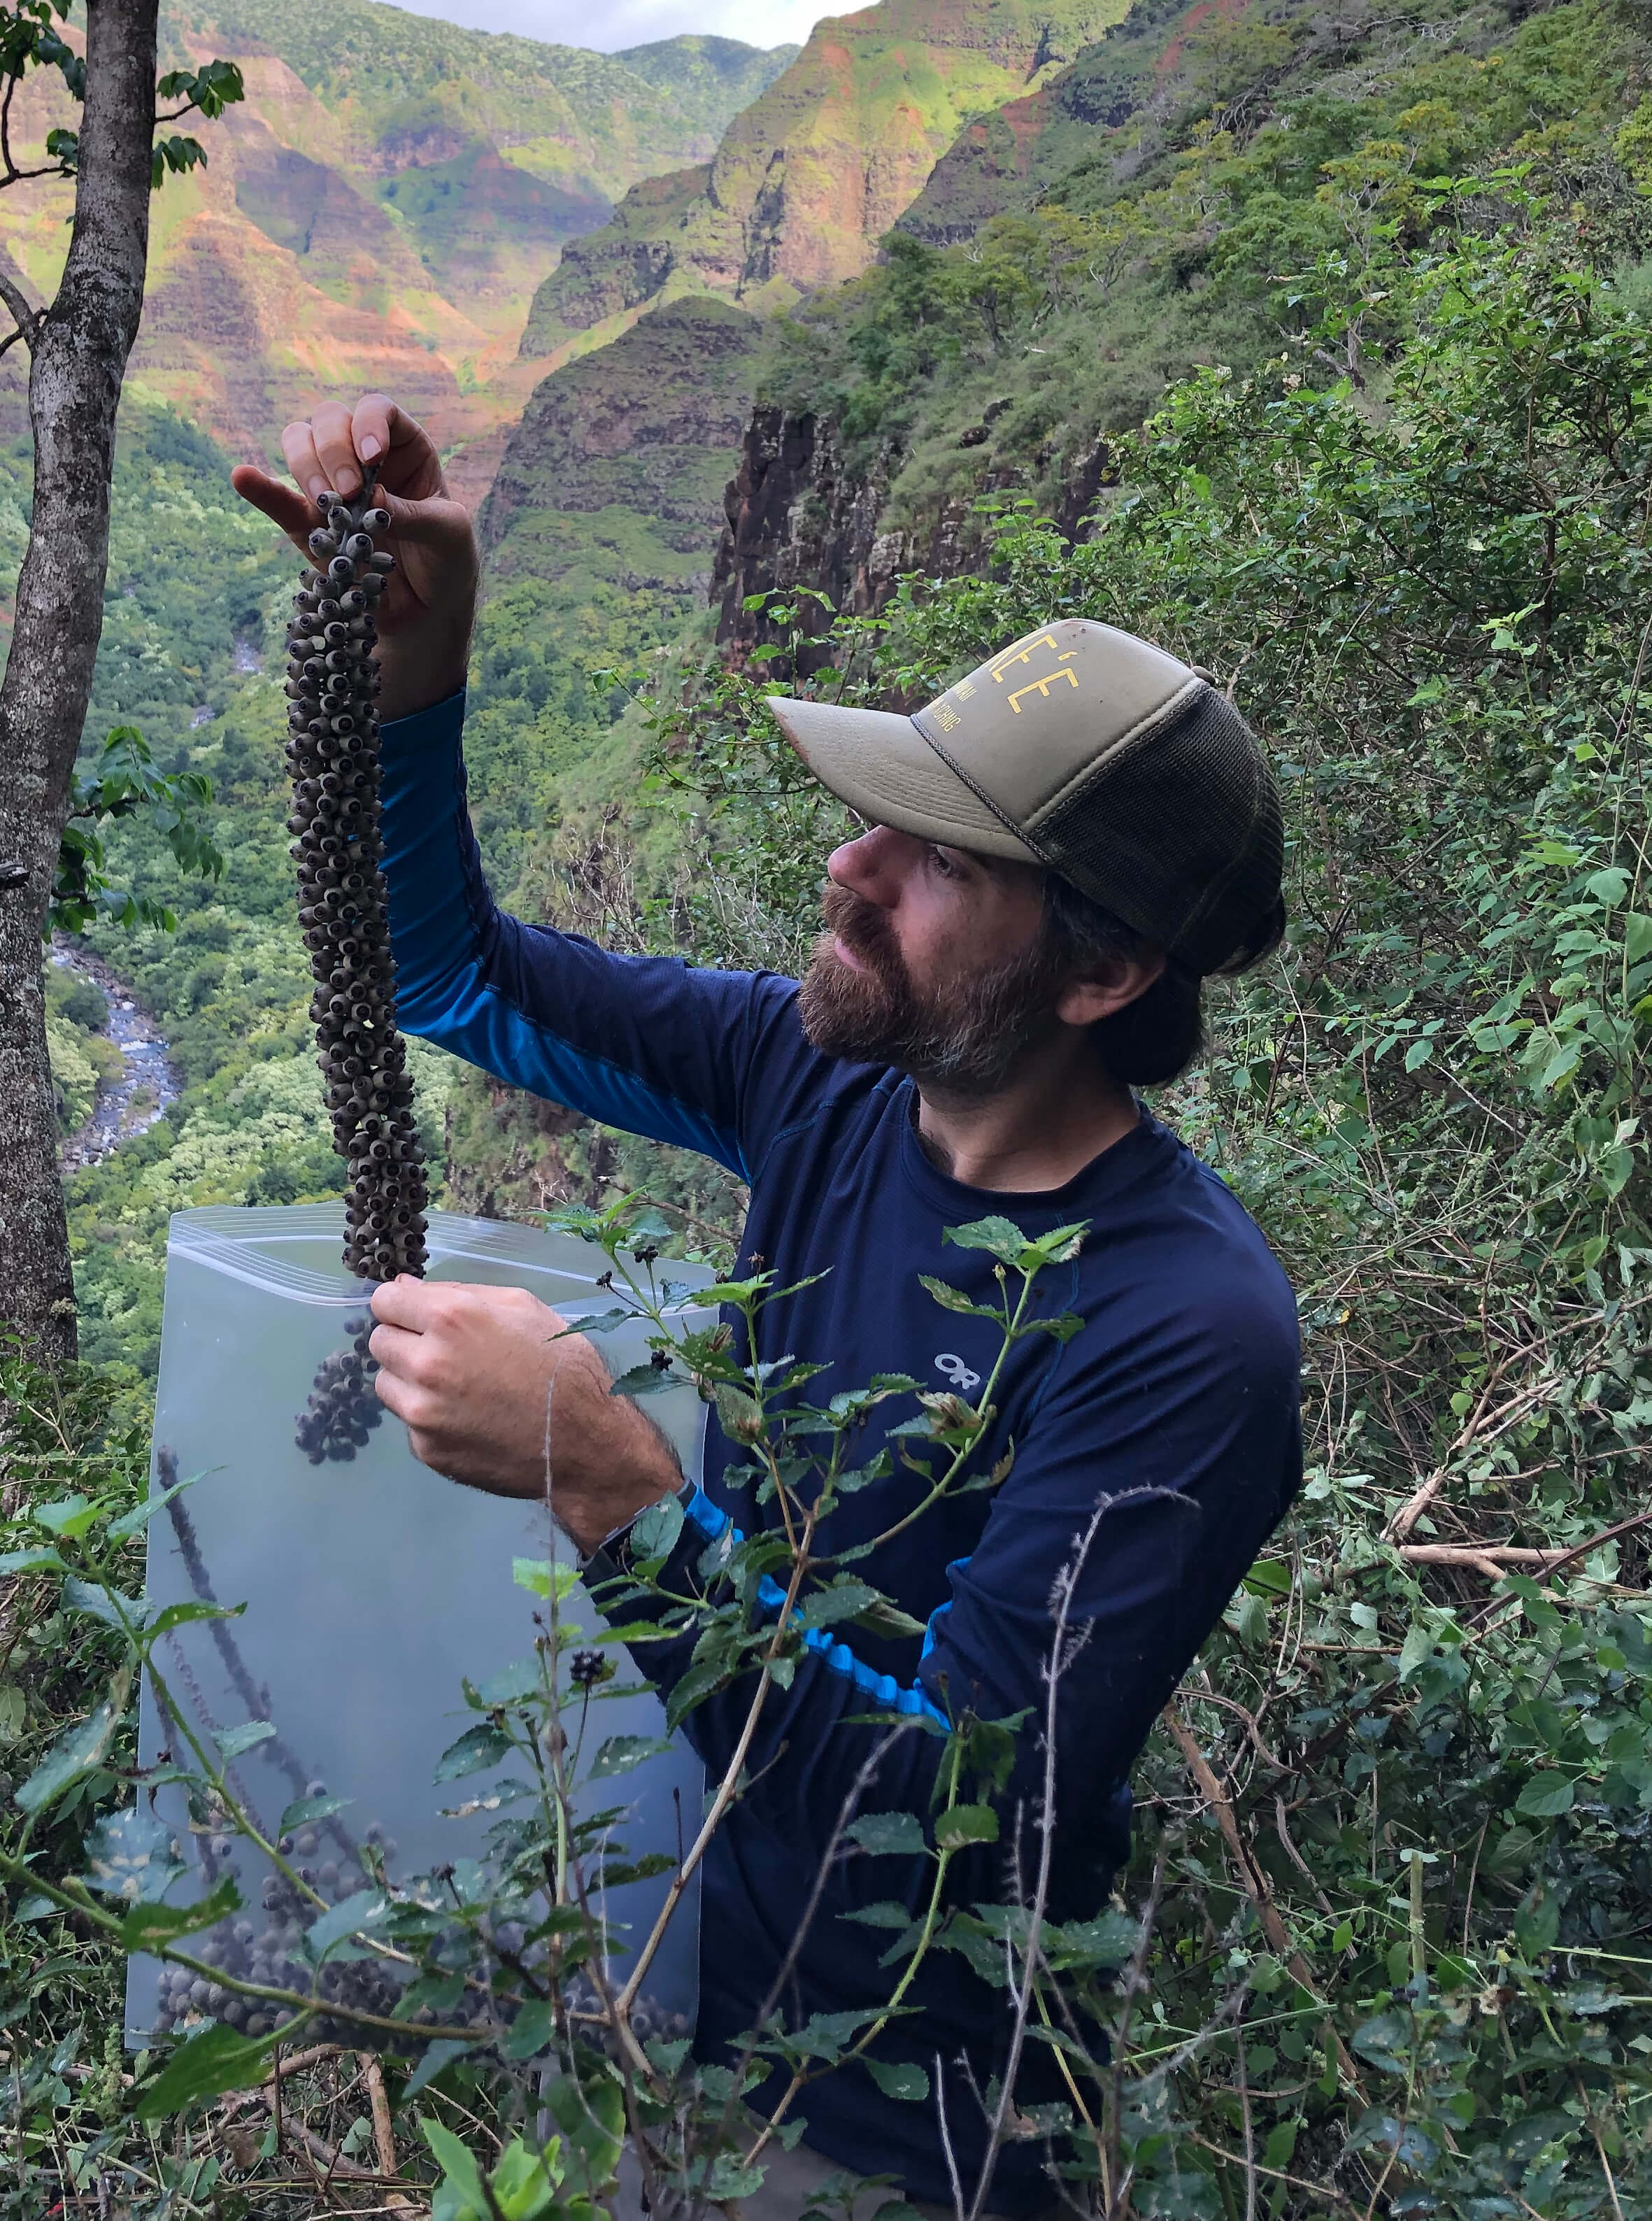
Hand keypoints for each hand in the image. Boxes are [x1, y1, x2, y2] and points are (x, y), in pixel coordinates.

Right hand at [231, 394, 480, 721]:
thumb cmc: (447, 564)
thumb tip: (369, 495)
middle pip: (330, 420)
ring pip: (299, 445)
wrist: (425, 616)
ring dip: (305, 467)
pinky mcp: (307, 525)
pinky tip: (244, 477)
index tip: (372, 458)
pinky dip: (260, 487)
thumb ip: (412, 513)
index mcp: (404, 449)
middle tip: (349, 494)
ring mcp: (331, 488)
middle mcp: (363, 459)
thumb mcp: (449, 535)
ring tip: (326, 506)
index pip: (377, 412)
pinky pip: (277, 498)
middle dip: (333, 449)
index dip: (368, 423)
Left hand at [368, 1277, 681, 1551]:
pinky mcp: (426, 1450)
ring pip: (386, 1383)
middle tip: (444, 1353)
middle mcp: (426, 1363)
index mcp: (450, 1318)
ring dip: (410, 1380)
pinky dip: (429, 1418)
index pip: (384, 1302)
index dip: (401, 1306)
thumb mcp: (522, 1306)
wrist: (586, 1442)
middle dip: (405, 1341)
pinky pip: (410, 1422)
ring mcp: (421, 1412)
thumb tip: (405, 1290)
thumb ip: (459, 1293)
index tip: (417, 1316)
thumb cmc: (562, 1363)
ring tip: (457, 1388)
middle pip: (378, 1342)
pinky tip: (467, 1419)